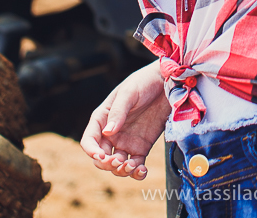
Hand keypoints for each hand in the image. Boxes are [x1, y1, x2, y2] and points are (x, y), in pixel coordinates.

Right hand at [80, 61, 170, 178]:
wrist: (167, 83)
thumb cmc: (144, 82)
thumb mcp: (129, 92)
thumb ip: (118, 112)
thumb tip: (107, 132)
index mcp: (103, 118)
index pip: (89, 140)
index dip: (91, 150)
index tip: (101, 155)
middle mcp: (112, 133)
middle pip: (101, 157)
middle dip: (107, 164)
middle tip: (119, 161)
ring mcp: (127, 142)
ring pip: (117, 165)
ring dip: (121, 171)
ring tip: (133, 166)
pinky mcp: (142, 147)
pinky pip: (136, 166)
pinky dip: (137, 173)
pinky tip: (142, 171)